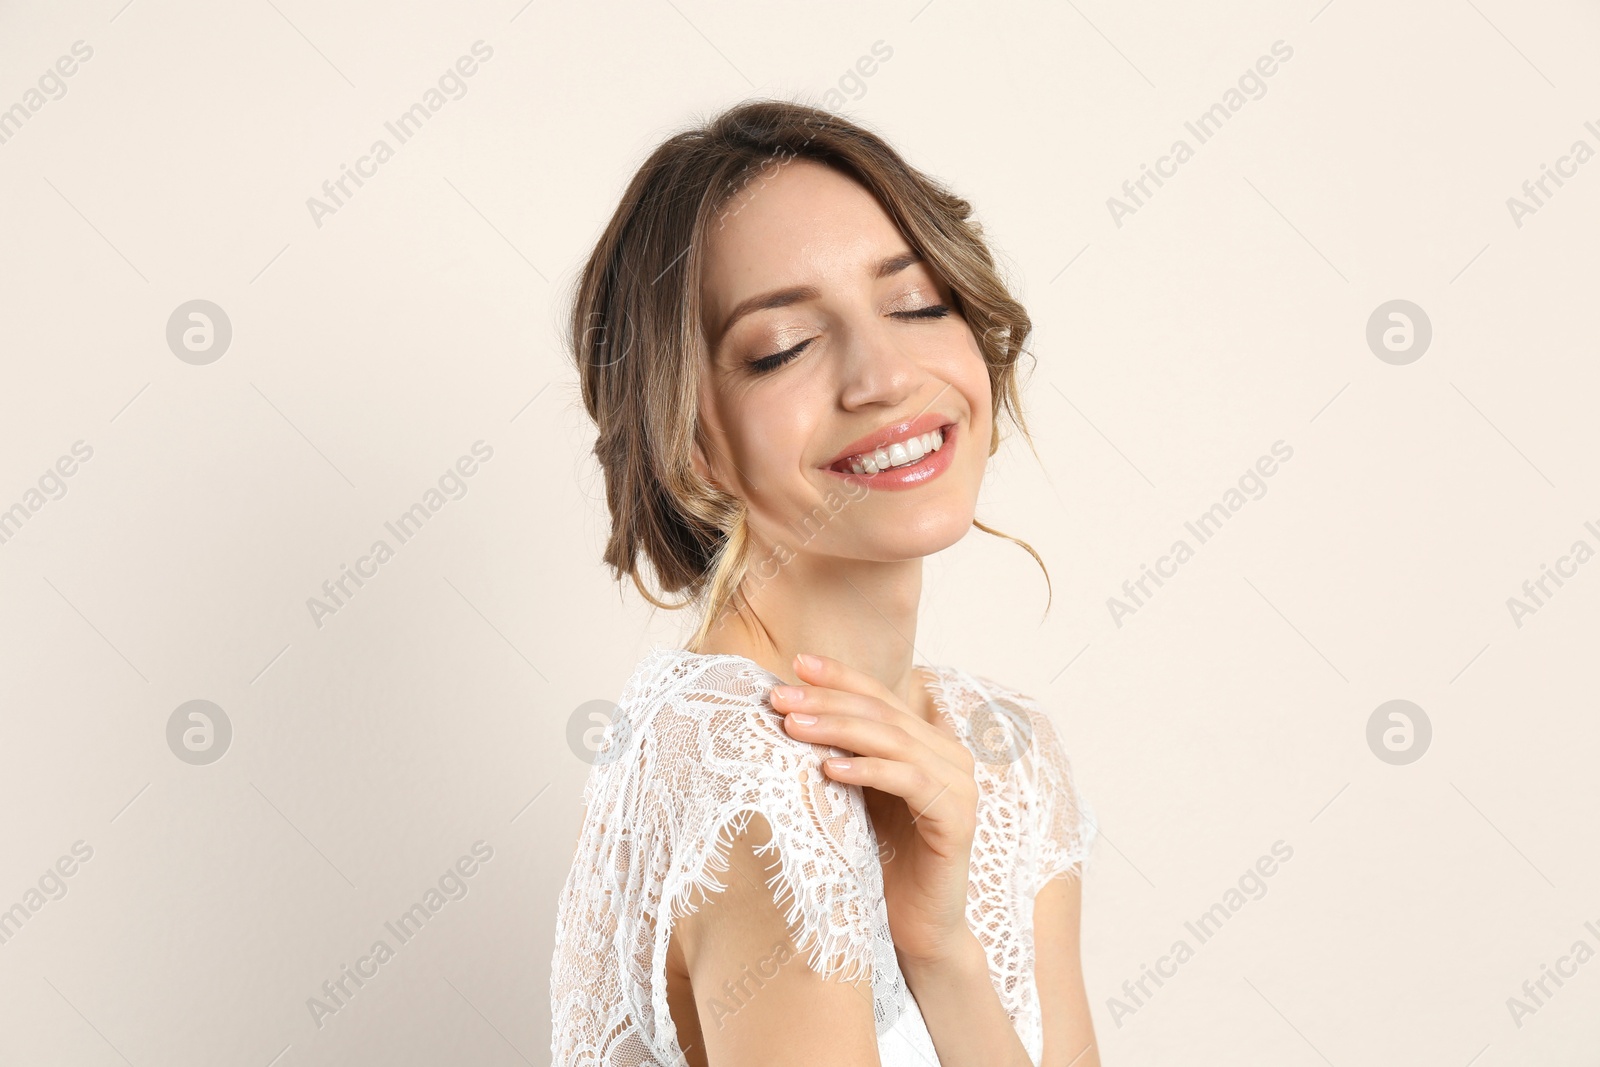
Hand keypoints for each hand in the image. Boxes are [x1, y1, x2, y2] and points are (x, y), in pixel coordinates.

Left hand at [769, 652, 978, 969]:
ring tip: (793, 727)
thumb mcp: (855, 799)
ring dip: (839, 730)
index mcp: (926, 744)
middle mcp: (949, 756)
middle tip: (780, 698)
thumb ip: (840, 755)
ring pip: (894, 741)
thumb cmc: (880, 862)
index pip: (879, 697)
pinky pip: (911, 782)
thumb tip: (788, 713)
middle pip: (882, 713)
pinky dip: (869, 770)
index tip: (795, 663)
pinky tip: (829, 769)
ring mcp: (958, 786)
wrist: (917, 928)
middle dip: (827, 701)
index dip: (839, 677)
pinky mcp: (957, 819)